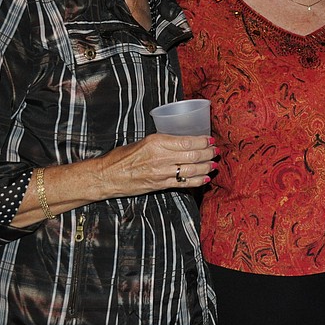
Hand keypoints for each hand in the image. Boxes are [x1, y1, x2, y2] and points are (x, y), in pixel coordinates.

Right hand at [97, 133, 217, 194]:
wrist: (107, 176)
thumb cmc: (122, 157)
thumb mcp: (143, 141)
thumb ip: (163, 142)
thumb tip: (183, 141)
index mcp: (156, 142)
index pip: (187, 141)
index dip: (203, 141)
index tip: (210, 140)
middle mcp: (161, 157)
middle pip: (193, 155)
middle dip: (208, 153)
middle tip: (216, 151)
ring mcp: (162, 173)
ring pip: (192, 169)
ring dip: (206, 167)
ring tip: (214, 163)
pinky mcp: (161, 185)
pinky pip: (184, 183)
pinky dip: (198, 181)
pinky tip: (205, 178)